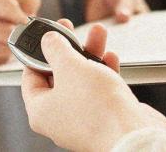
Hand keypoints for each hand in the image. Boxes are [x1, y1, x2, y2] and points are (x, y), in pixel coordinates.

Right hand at [0, 0, 39, 69]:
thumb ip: (21, 0)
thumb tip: (35, 15)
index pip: (5, 6)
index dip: (22, 14)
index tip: (29, 20)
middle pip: (7, 32)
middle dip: (21, 33)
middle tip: (25, 33)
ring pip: (5, 50)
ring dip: (14, 47)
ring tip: (13, 40)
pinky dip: (4, 56)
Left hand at [22, 21, 165, 151]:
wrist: (135, 135)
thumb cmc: (98, 108)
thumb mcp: (69, 66)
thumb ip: (56, 49)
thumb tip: (48, 40)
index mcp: (40, 110)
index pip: (31, 76)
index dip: (38, 51)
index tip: (47, 35)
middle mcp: (59, 118)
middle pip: (59, 75)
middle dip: (70, 49)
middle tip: (72, 30)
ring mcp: (83, 119)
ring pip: (82, 80)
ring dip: (90, 55)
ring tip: (98, 35)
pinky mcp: (105, 118)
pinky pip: (100, 90)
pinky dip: (104, 72)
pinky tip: (111, 58)